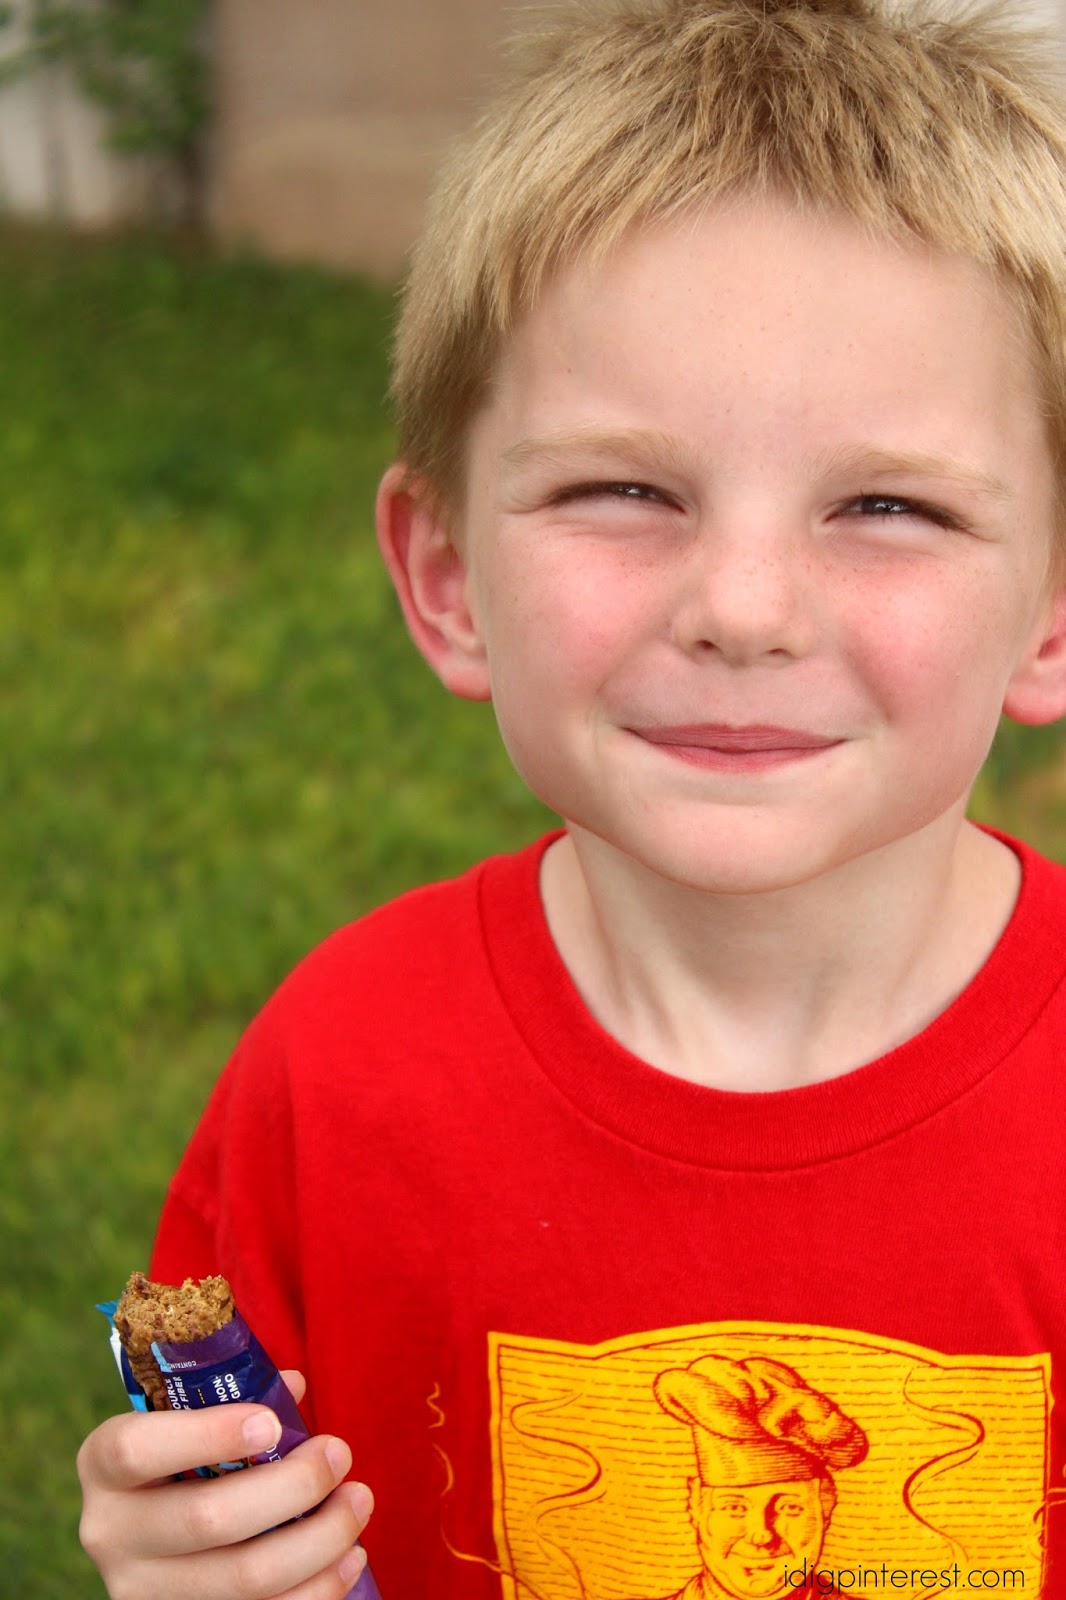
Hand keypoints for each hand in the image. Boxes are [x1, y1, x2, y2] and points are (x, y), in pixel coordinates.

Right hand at [77, 1371, 372, 1599]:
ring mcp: (144, 1593)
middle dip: (293, 1485)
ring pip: (246, 1578)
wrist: (157, 1529)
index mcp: (104, 1465)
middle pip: (209, 1519)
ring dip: (320, 1538)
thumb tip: (293, 1388)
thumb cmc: (187, 1454)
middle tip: (340, 1454)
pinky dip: (319, 1589)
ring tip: (358, 1501)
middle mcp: (112, 1535)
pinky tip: (350, 1557)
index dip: (208, 1435)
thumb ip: (238, 1396)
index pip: (138, 1451)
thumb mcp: (191, 1417)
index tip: (272, 1422)